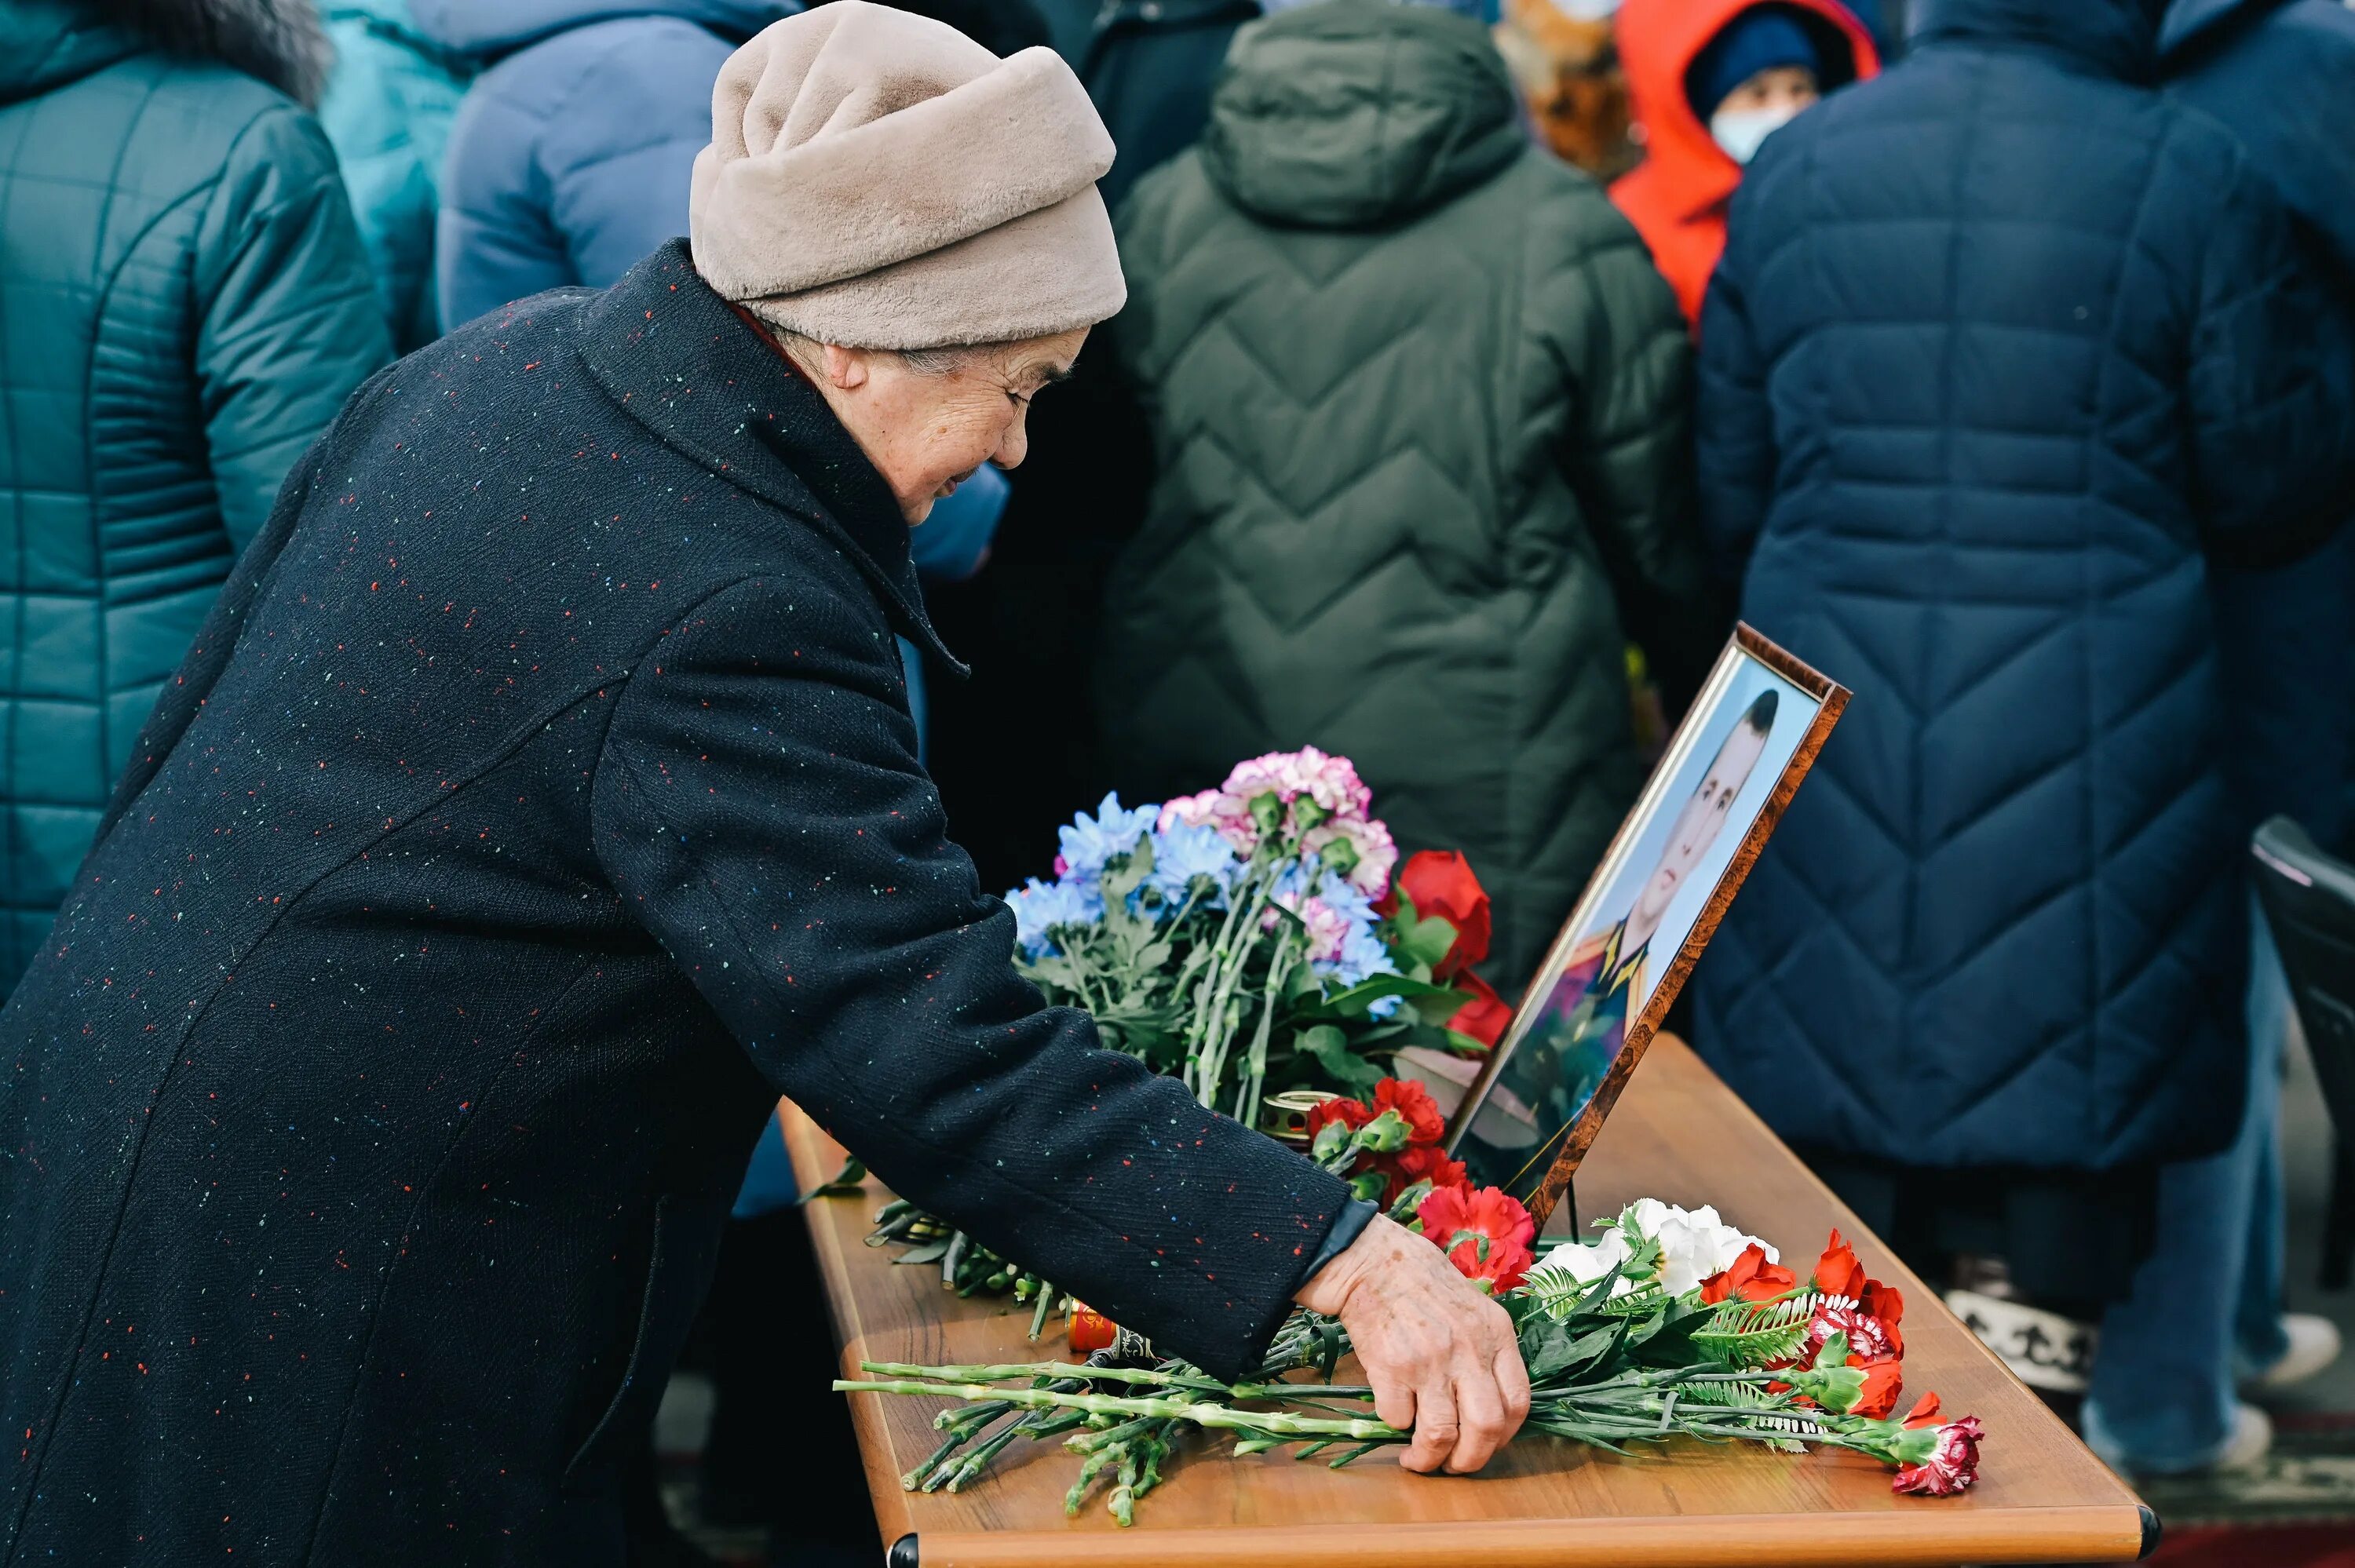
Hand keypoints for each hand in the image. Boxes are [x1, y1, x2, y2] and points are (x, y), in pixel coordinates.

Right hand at [1294, 1213, 1530, 1473]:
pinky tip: (1393, 1414)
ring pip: (1441, 1435)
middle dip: (1470, 1461)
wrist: (1373, 1260)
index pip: (1519, 1404)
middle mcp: (1469, 1349)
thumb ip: (1488, 1352)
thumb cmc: (1423, 1283)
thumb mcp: (1474, 1306)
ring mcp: (1430, 1360)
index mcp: (1496, 1334)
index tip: (1486, 1444)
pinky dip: (1395, 1426)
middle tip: (1453, 1466)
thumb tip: (1490, 1411)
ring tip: (1417, 1459)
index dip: (1505, 1437)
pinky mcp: (1391, 1367)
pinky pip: (1398, 1420)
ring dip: (1429, 1458)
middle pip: (1487, 1429)